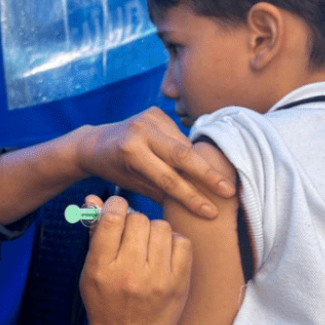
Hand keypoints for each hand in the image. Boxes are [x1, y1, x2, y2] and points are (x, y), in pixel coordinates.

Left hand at [75, 107, 234, 217]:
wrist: (95, 143)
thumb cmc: (115, 171)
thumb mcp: (134, 185)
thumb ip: (162, 193)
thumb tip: (194, 209)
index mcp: (131, 152)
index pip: (167, 178)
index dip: (191, 197)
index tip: (210, 212)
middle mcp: (140, 131)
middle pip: (183, 155)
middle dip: (208, 175)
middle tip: (229, 192)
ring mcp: (149, 118)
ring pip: (184, 145)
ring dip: (200, 164)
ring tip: (218, 183)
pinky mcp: (155, 112)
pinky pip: (180, 135)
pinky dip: (189, 151)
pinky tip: (197, 163)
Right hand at [79, 195, 191, 324]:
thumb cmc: (106, 304)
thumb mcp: (90, 272)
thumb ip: (95, 235)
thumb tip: (93, 198)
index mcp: (102, 268)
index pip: (112, 219)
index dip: (114, 206)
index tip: (116, 210)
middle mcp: (129, 273)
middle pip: (138, 220)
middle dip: (133, 221)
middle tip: (131, 234)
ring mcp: (157, 279)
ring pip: (161, 226)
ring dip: (153, 231)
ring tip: (147, 246)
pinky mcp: (179, 284)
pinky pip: (182, 242)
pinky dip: (173, 243)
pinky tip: (163, 254)